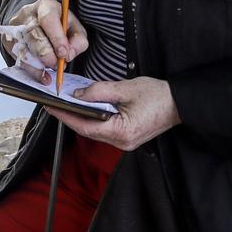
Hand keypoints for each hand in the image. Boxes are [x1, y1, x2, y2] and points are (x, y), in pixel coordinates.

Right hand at [2, 0, 89, 82]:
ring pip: (24, 50)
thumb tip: (69, 55)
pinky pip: (19, 59)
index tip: (64, 53)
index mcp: (45, 6)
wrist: (36, 21)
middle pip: (34, 36)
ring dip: (40, 65)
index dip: (56, 38)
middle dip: (47, 55)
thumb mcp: (74, 27)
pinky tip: (43, 76)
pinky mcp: (9, 42)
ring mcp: (15, 28)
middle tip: (58, 64)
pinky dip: (33, 71)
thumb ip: (78, 40)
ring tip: (52, 70)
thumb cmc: (58, 25)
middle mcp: (27, 15)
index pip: (48, 19)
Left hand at [48, 76, 179, 150]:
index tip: (51, 107)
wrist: (180, 103)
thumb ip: (100, 92)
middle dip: (71, 116)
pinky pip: (105, 130)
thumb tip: (78, 96)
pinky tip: (87, 108)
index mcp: (122, 131)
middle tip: (55, 103)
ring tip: (68, 104)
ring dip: (82, 118)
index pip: (85, 126)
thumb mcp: (126, 88)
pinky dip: (94, 119)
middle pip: (88, 130)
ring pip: (95, 131)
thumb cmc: (158, 95)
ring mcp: (125, 142)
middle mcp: (122, 142)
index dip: (66, 116)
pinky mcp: (127, 138)